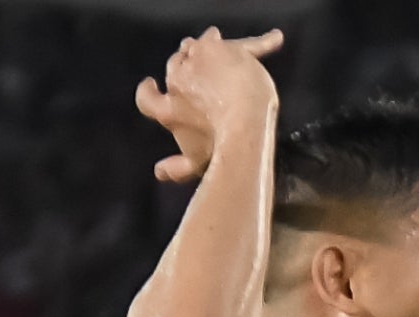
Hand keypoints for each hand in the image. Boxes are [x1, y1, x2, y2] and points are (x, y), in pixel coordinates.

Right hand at [135, 27, 283, 183]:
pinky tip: (271, 41)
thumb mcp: (196, 163)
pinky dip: (244, 43)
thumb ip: (177, 169)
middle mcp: (177, 83)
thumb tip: (158, 173)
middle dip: (184, 64)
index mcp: (168, 111)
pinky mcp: (215, 49)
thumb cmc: (220, 150)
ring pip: (193, 48)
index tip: (150, 84)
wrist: (243, 126)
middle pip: (175, 66)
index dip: (147, 91)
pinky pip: (223, 42)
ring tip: (215, 46)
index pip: (146, 99)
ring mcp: (195, 63)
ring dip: (202, 48)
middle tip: (197, 64)